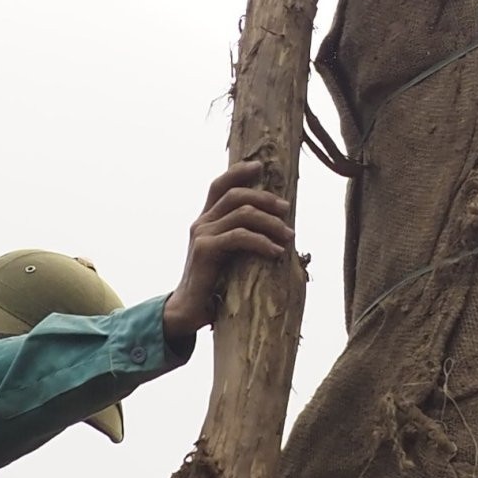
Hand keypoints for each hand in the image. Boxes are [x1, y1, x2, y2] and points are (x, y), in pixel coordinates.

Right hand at [163, 161, 297, 344]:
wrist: (188, 311)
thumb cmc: (214, 286)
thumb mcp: (228, 257)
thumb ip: (241, 240)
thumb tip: (278, 231)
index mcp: (206, 221)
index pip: (219, 185)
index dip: (238, 172)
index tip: (260, 166)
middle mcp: (201, 223)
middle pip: (235, 194)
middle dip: (265, 198)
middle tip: (287, 209)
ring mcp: (201, 235)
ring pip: (242, 213)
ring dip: (270, 222)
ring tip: (289, 235)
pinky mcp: (205, 250)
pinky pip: (239, 236)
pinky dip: (261, 241)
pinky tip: (276, 251)